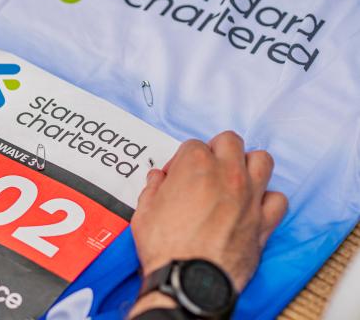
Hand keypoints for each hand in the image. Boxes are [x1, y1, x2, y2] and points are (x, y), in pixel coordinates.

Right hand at [129, 131, 287, 316]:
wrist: (189, 281)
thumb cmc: (167, 249)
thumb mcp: (145, 212)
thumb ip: (153, 189)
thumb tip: (158, 180)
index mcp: (195, 166)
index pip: (192, 145)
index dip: (181, 160)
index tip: (176, 175)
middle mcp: (227, 175)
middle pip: (230, 141)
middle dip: (217, 149)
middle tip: (206, 167)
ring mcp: (249, 196)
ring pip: (263, 160)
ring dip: (248, 164)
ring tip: (235, 177)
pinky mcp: (264, 222)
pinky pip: (278, 199)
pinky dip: (268, 199)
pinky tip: (253, 205)